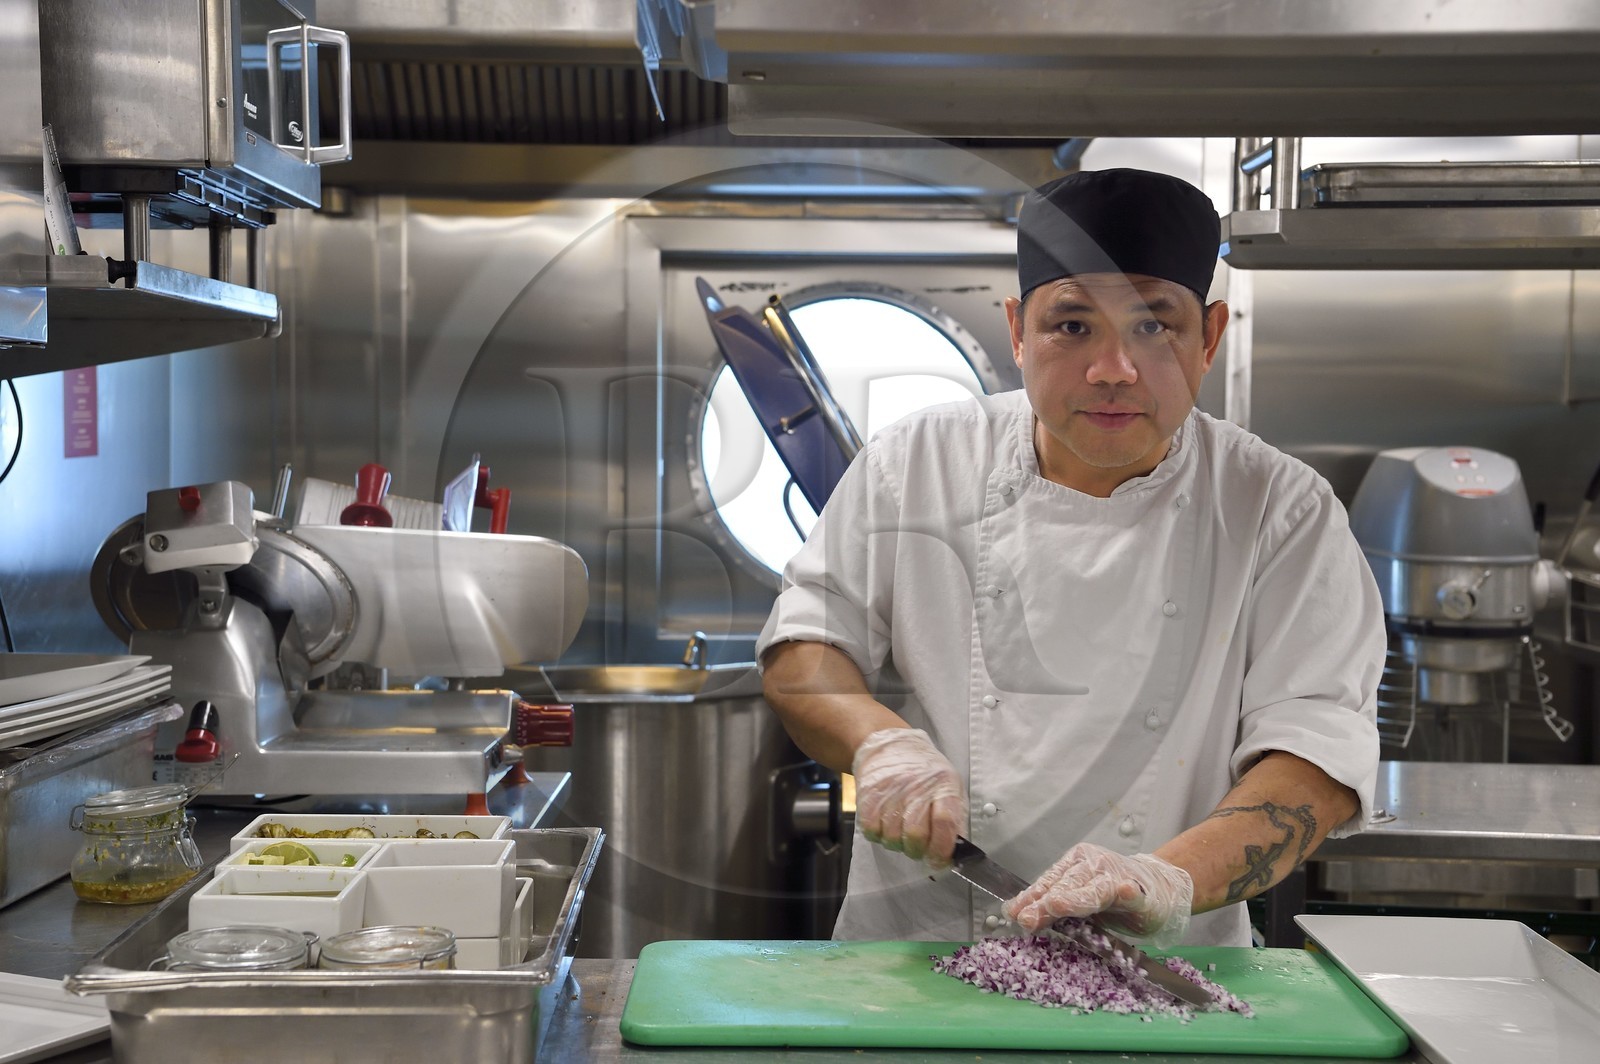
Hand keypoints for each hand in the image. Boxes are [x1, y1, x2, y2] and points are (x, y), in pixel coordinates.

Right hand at [852, 727, 964, 868]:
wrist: (888, 746)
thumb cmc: (923, 771)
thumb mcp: (948, 784)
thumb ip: (954, 816)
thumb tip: (956, 852)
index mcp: (942, 784)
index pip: (945, 823)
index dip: (943, 849)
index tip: (939, 860)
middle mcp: (916, 787)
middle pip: (916, 835)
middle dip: (917, 851)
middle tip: (918, 848)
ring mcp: (890, 791)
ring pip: (892, 838)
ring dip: (897, 844)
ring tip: (900, 830)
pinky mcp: (868, 796)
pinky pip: (871, 831)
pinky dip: (878, 835)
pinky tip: (884, 823)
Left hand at [1001, 842, 1193, 948]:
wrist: (1155, 887)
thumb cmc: (1109, 892)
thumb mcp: (1076, 898)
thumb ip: (1049, 906)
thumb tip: (1015, 914)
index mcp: (1075, 864)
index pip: (1049, 881)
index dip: (1031, 898)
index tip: (1014, 914)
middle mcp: (1094, 865)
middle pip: (1066, 885)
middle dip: (1046, 903)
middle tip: (1028, 918)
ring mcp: (1118, 878)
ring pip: (1095, 889)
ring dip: (1077, 898)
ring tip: (1058, 904)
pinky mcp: (1141, 894)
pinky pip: (1135, 894)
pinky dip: (1131, 894)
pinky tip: (1128, 892)